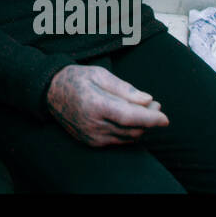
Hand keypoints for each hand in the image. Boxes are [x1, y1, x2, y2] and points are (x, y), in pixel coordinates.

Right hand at [45, 64, 169, 146]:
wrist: (50, 93)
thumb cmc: (76, 78)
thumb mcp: (99, 74)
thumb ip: (124, 88)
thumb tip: (148, 100)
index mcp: (95, 104)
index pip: (130, 116)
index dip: (151, 118)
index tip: (165, 117)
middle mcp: (93, 124)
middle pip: (132, 129)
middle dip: (149, 120)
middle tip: (155, 104)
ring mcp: (91, 136)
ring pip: (128, 137)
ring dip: (141, 126)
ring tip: (144, 109)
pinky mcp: (91, 142)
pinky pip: (118, 140)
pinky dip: (129, 132)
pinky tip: (129, 118)